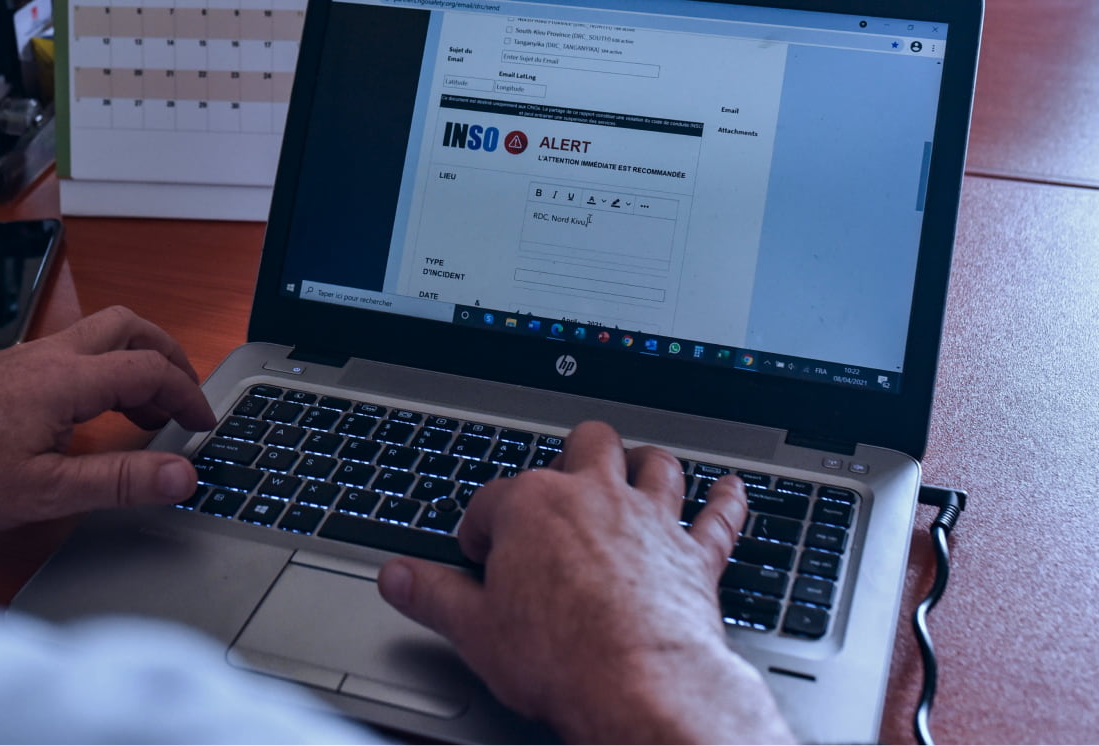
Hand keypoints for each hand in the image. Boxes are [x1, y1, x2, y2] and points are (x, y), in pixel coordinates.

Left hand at [0, 306, 215, 529]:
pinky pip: (76, 351)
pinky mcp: (12, 368)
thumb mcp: (46, 491)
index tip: (205, 424)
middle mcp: (50, 355)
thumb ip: (120, 481)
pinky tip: (99, 413)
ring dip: (137, 361)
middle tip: (186, 400)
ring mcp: (29, 357)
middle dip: (170, 357)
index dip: (189, 394)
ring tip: (149, 413)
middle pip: (131, 327)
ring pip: (102, 334)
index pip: (151, 368)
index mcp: (66, 379)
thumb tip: (180, 474)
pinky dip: (106, 370)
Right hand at [377, 421, 793, 743]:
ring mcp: (649, 520)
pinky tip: (732, 488)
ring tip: (637, 464)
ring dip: (646, 462)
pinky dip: (726, 501)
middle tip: (562, 481)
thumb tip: (394, 576)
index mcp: (532, 507)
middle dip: (571, 456)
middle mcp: (593, 497)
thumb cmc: (561, 655)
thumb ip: (431, 595)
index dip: (481, 527)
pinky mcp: (694, 554)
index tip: (480, 556)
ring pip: (652, 463)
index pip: (494, 499)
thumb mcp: (474, 629)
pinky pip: (717, 515)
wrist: (639, 683)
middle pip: (584, 444)